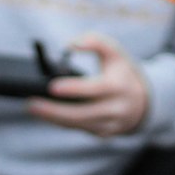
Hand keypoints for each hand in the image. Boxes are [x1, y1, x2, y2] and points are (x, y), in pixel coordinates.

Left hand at [27, 33, 148, 138]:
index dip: (74, 89)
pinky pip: (79, 129)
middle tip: (31, 104)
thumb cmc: (121, 72)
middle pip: (82, 114)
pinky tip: (46, 114)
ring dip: (53, 118)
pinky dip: (61, 122)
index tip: (52, 87)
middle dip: (55, 111)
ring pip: (78, 124)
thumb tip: (71, 44)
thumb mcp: (115, 52)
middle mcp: (115, 108)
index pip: (95, 89)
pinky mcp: (103, 133)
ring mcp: (110, 124)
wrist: (142, 101)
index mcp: (119, 86)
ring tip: (33, 108)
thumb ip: (95, 41)